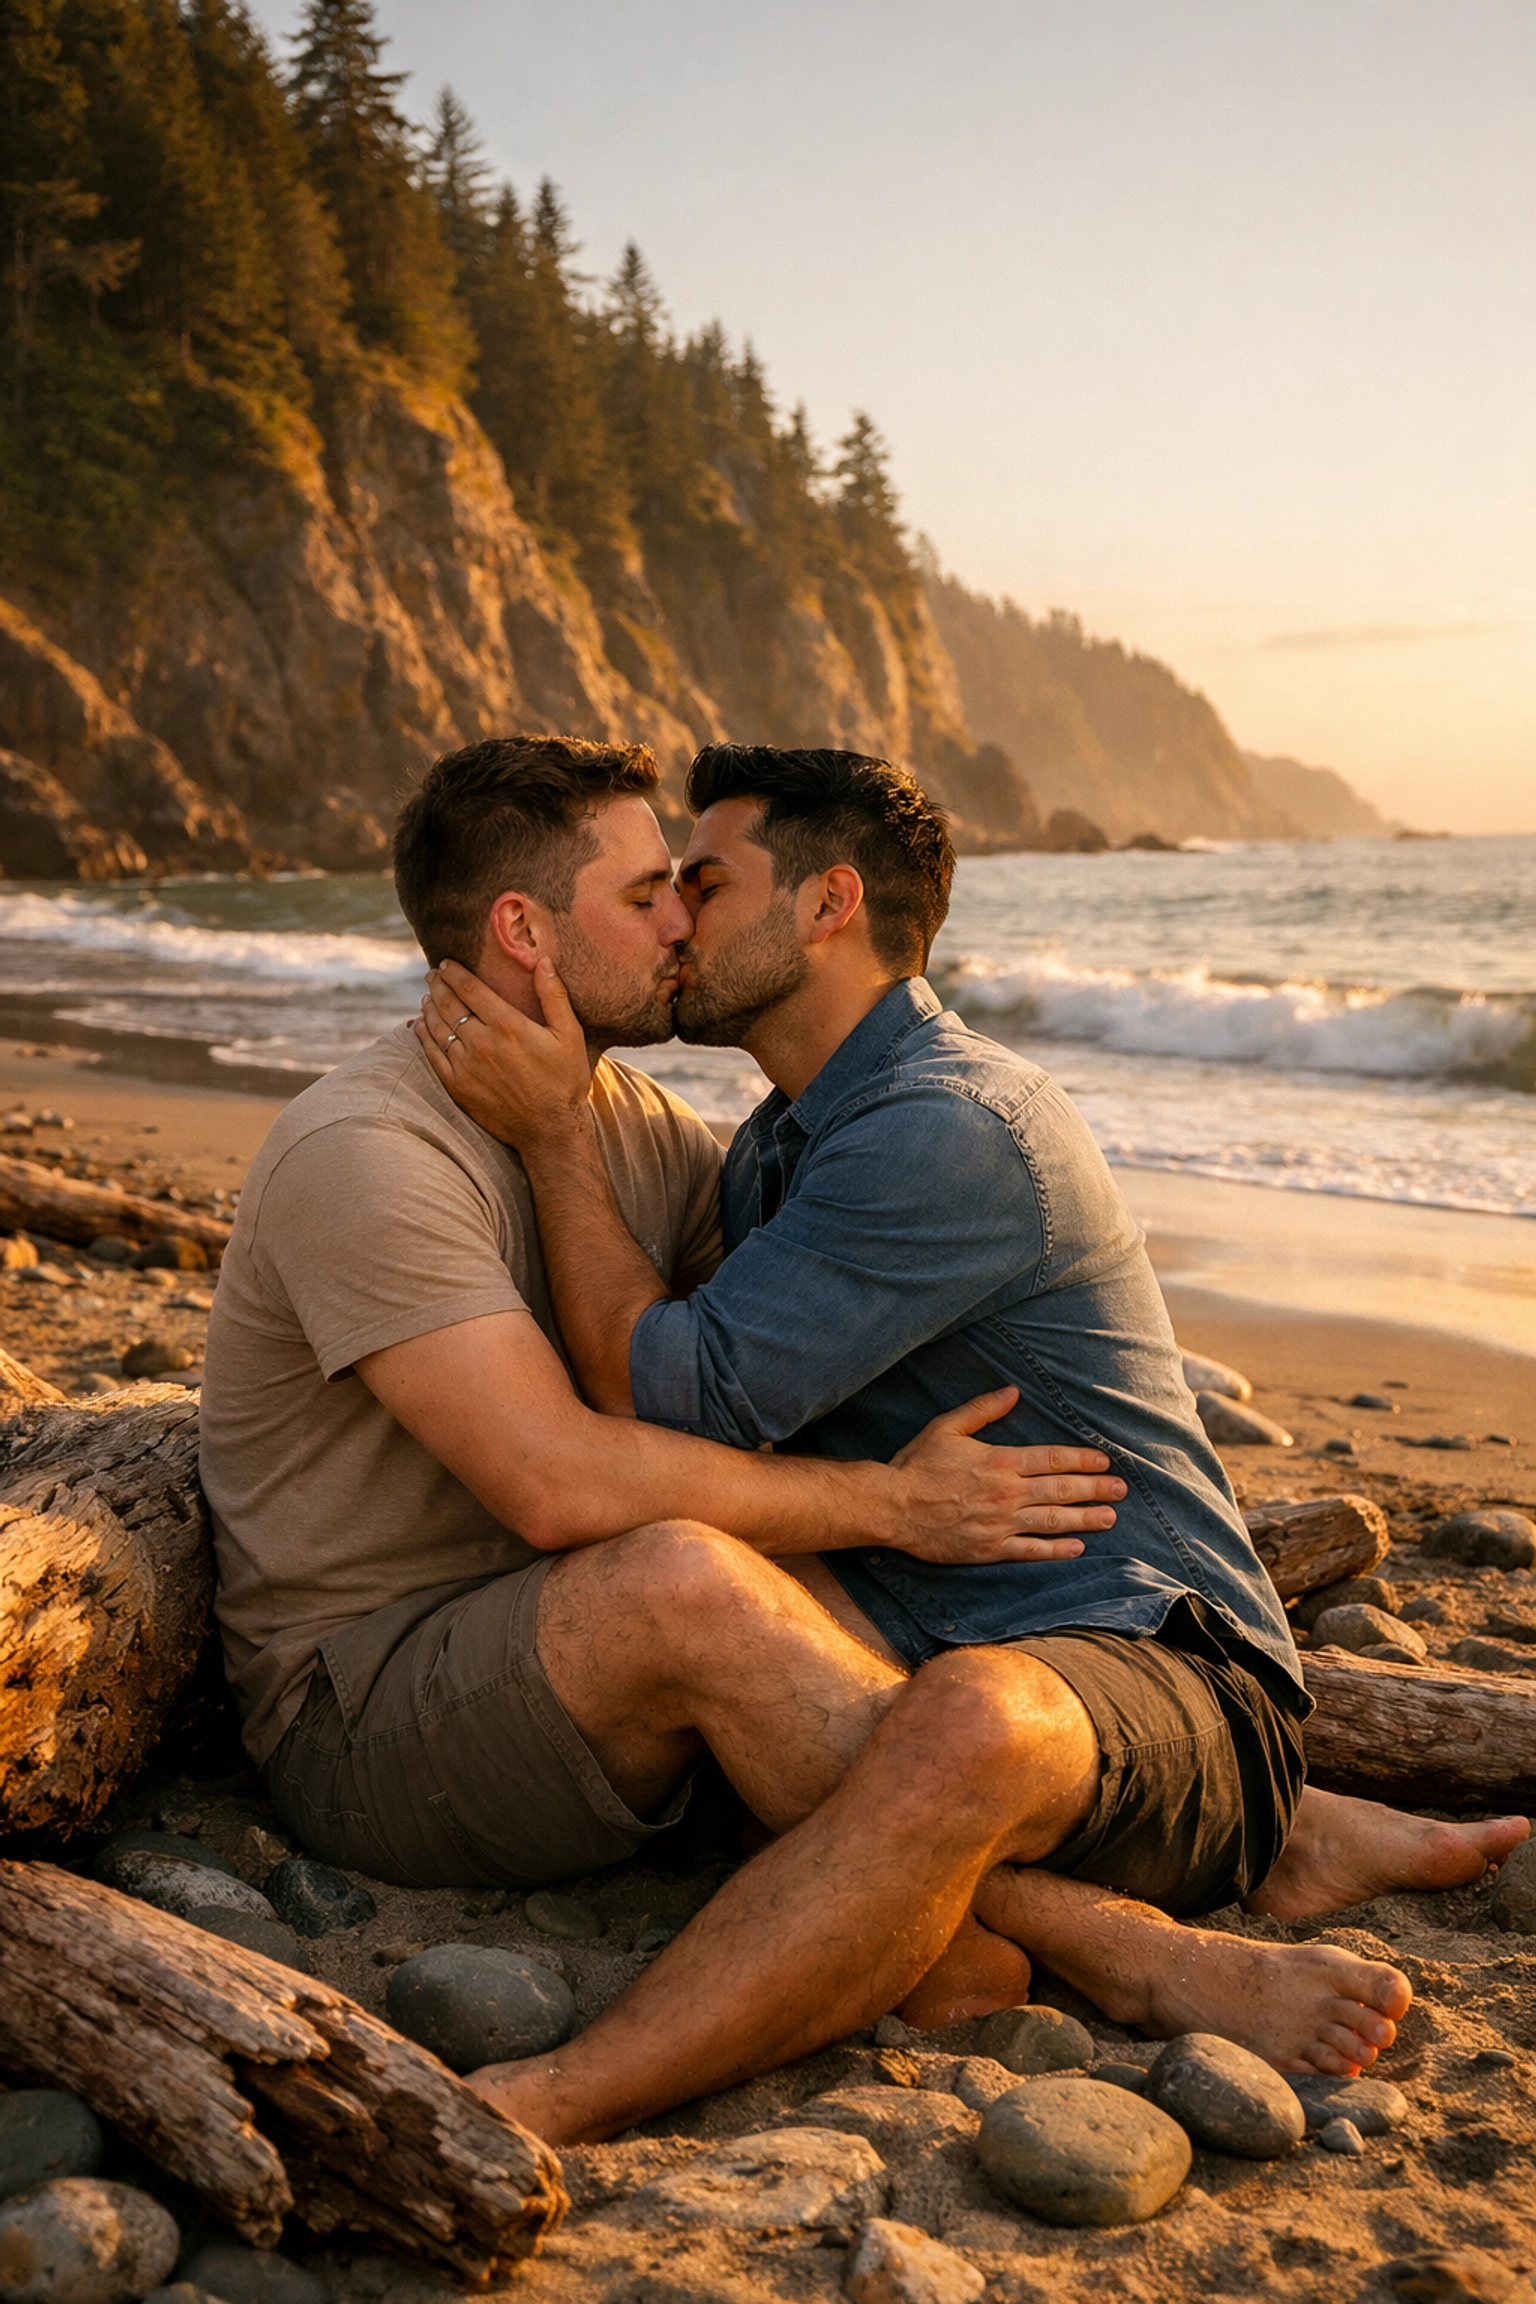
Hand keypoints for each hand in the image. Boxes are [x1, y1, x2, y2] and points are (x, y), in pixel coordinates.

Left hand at [415, 955, 590, 1148]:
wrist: (550, 1129)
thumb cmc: (565, 1081)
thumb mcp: (569, 1035)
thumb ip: (554, 996)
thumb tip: (544, 961)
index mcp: (508, 1025)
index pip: (469, 989)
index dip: (454, 973)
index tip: (446, 964)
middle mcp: (482, 1042)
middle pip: (448, 1004)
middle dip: (437, 985)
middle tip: (432, 975)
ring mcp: (466, 1066)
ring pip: (437, 1027)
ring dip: (429, 1007)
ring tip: (427, 995)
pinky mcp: (457, 1086)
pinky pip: (432, 1055)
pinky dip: (423, 1036)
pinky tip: (420, 1026)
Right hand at [888, 1387, 1123, 1564]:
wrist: (891, 1506)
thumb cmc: (917, 1464)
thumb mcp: (946, 1427)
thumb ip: (982, 1409)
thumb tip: (1012, 1392)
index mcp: (999, 1461)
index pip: (1052, 1459)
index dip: (1082, 1460)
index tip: (1104, 1462)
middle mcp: (1006, 1493)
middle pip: (1061, 1490)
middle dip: (1095, 1489)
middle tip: (1121, 1491)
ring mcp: (1000, 1523)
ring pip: (1053, 1521)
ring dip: (1085, 1519)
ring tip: (1110, 1518)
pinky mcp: (989, 1549)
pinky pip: (1031, 1551)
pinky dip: (1056, 1550)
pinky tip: (1077, 1547)